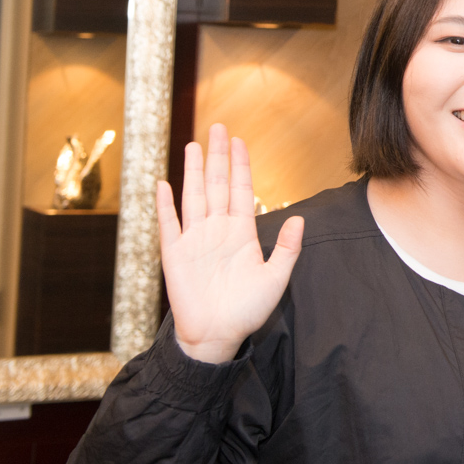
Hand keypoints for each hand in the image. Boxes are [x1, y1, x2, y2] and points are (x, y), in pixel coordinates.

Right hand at [156, 124, 302, 363]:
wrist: (218, 336)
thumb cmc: (247, 310)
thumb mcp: (275, 278)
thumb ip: (287, 248)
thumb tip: (300, 219)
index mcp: (241, 232)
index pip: (241, 190)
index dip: (240, 165)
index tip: (239, 141)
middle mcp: (217, 230)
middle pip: (217, 184)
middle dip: (217, 156)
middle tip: (217, 127)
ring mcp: (195, 240)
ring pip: (194, 196)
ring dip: (194, 171)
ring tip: (193, 145)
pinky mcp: (175, 254)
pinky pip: (169, 224)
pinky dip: (165, 204)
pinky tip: (163, 183)